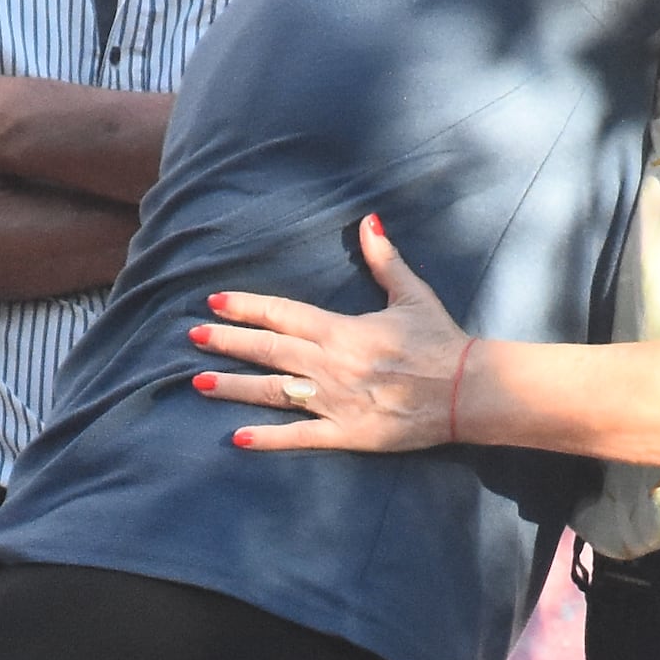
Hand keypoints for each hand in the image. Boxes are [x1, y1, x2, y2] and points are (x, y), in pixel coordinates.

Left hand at [191, 212, 468, 450]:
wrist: (467, 391)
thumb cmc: (440, 341)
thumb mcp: (412, 294)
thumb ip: (384, 259)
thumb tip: (369, 220)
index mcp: (342, 330)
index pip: (282, 314)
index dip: (246, 308)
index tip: (214, 303)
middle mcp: (330, 364)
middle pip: (268, 350)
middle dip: (228, 343)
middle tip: (192, 338)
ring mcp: (335, 400)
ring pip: (273, 392)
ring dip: (234, 387)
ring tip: (198, 382)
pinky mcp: (348, 433)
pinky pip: (300, 437)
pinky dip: (268, 439)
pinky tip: (237, 438)